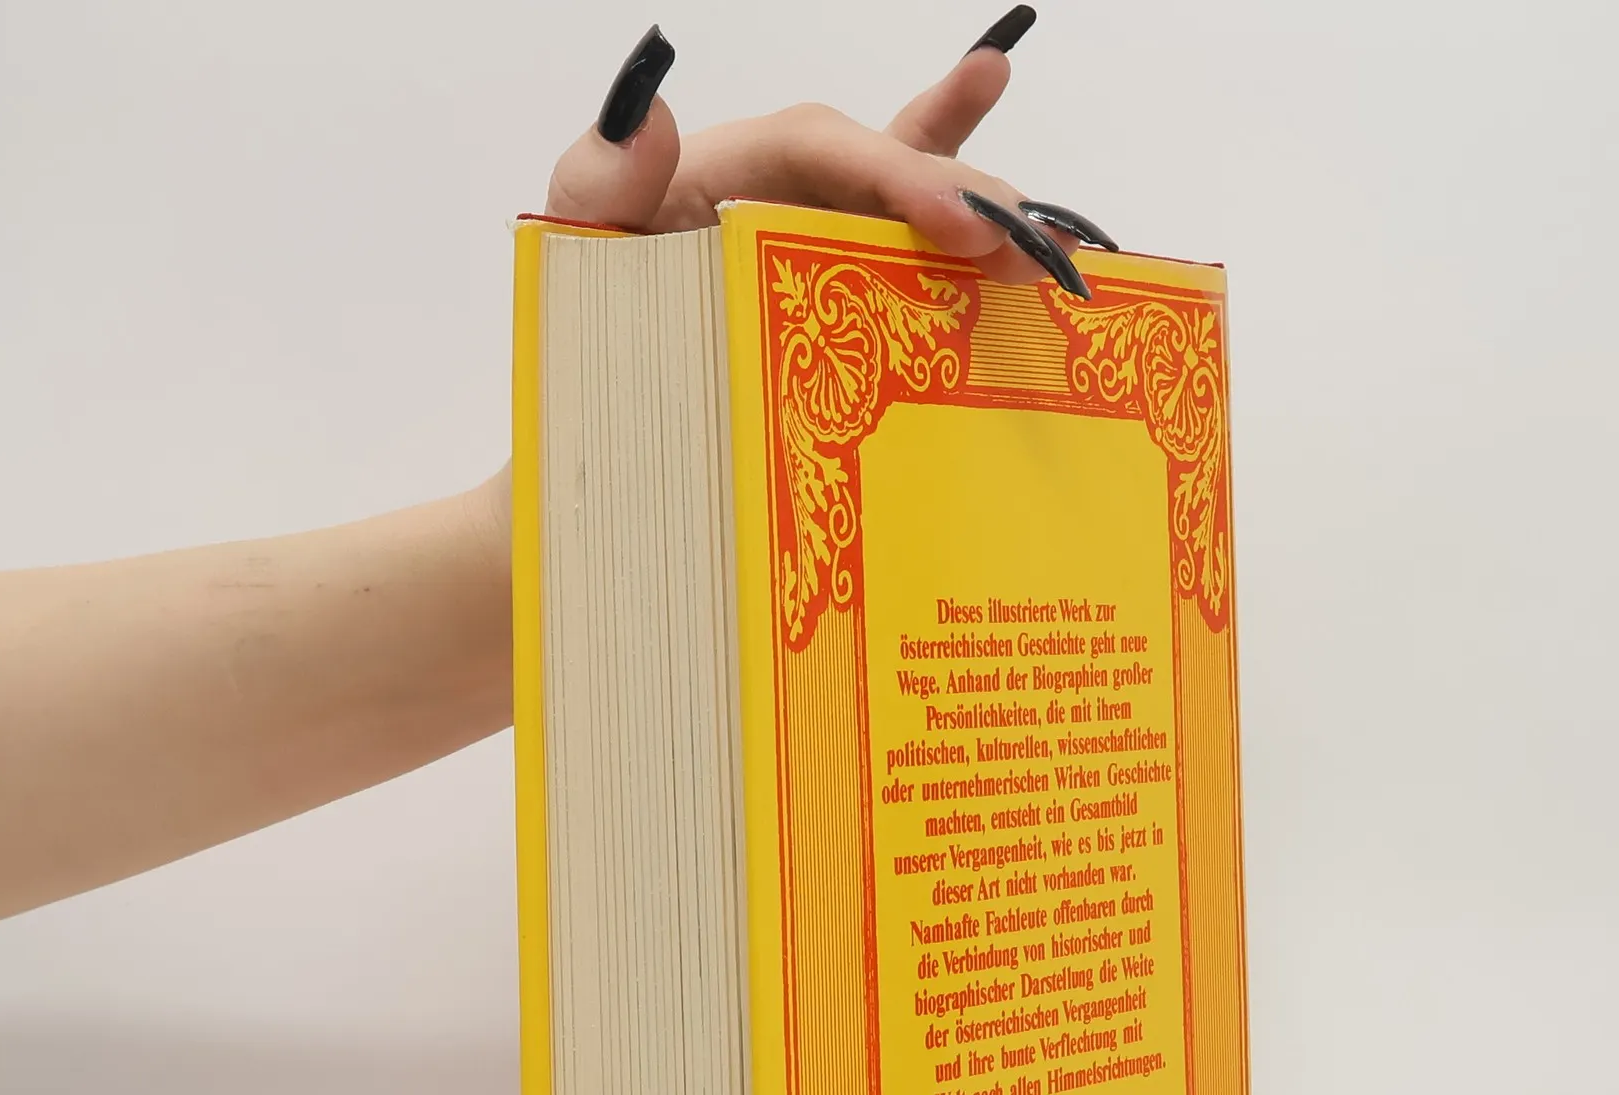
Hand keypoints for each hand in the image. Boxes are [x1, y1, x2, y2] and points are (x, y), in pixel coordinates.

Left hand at [542, 15, 1114, 297]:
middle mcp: (777, 200)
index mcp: (722, 179)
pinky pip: (904, 254)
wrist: (587, 456)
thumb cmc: (582, 352)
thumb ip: (599, 183)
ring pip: (909, 211)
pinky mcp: (831, 302)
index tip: (962, 228)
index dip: (901, 176)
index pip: (825, 153)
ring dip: (985, 216)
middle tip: (1022, 249)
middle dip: (963, 200)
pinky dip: (962, 230)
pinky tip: (1022, 222)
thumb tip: (650, 115)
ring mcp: (808, 249)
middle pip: (885, 173)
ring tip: (1043, 237)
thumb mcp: (575, 259)